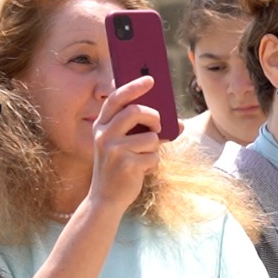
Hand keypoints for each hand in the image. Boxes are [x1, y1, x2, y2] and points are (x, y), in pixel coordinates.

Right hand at [85, 76, 162, 217]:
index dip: (133, 87)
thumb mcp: (124, 145)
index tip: (151, 79)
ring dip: (154, 146)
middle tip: (158, 124)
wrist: (106, 199)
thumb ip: (143, 130)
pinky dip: (152, 163)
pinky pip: (152, 156)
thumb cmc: (119, 167)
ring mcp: (113, 150)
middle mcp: (103, 135)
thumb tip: (176, 122)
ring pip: (150, 136)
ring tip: (144, 155)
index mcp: (101, 126)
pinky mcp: (125, 165)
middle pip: (135, 112)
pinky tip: (141, 170)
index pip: (115, 98)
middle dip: (153, 116)